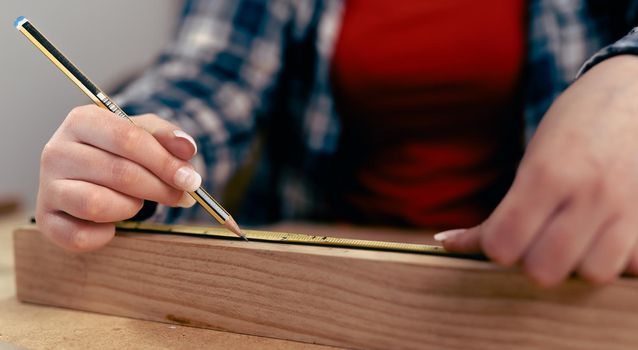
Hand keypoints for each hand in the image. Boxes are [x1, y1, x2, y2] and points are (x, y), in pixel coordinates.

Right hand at [36, 105, 200, 251]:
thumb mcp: (146, 133)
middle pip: (118, 173)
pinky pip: (78, 237)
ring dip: (130, 208)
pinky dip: (104, 235)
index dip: (164, 162)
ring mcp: (47, 186)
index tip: (191, 180)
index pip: (127, 138)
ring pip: (97, 205)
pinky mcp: (46, 218)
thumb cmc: (121, 150)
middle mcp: (57, 151)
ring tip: (135, 202)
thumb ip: (169, 137)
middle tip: (181, 196)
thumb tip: (187, 149)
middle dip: (159, 188)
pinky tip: (112, 225)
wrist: (90, 170)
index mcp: (81, 121)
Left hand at [437, 56, 637, 286]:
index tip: (498, 237)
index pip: (501, 245)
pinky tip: (605, 238)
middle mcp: (587, 194)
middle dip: (531, 261)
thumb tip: (451, 244)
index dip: (493, 248)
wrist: (637, 90)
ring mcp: (626, 206)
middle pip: (543, 271)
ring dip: (576, 265)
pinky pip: (633, 265)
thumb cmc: (577, 121)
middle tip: (534, 240)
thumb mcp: (534, 156)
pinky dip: (617, 259)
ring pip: (592, 274)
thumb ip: (507, 206)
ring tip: (573, 242)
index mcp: (546, 174)